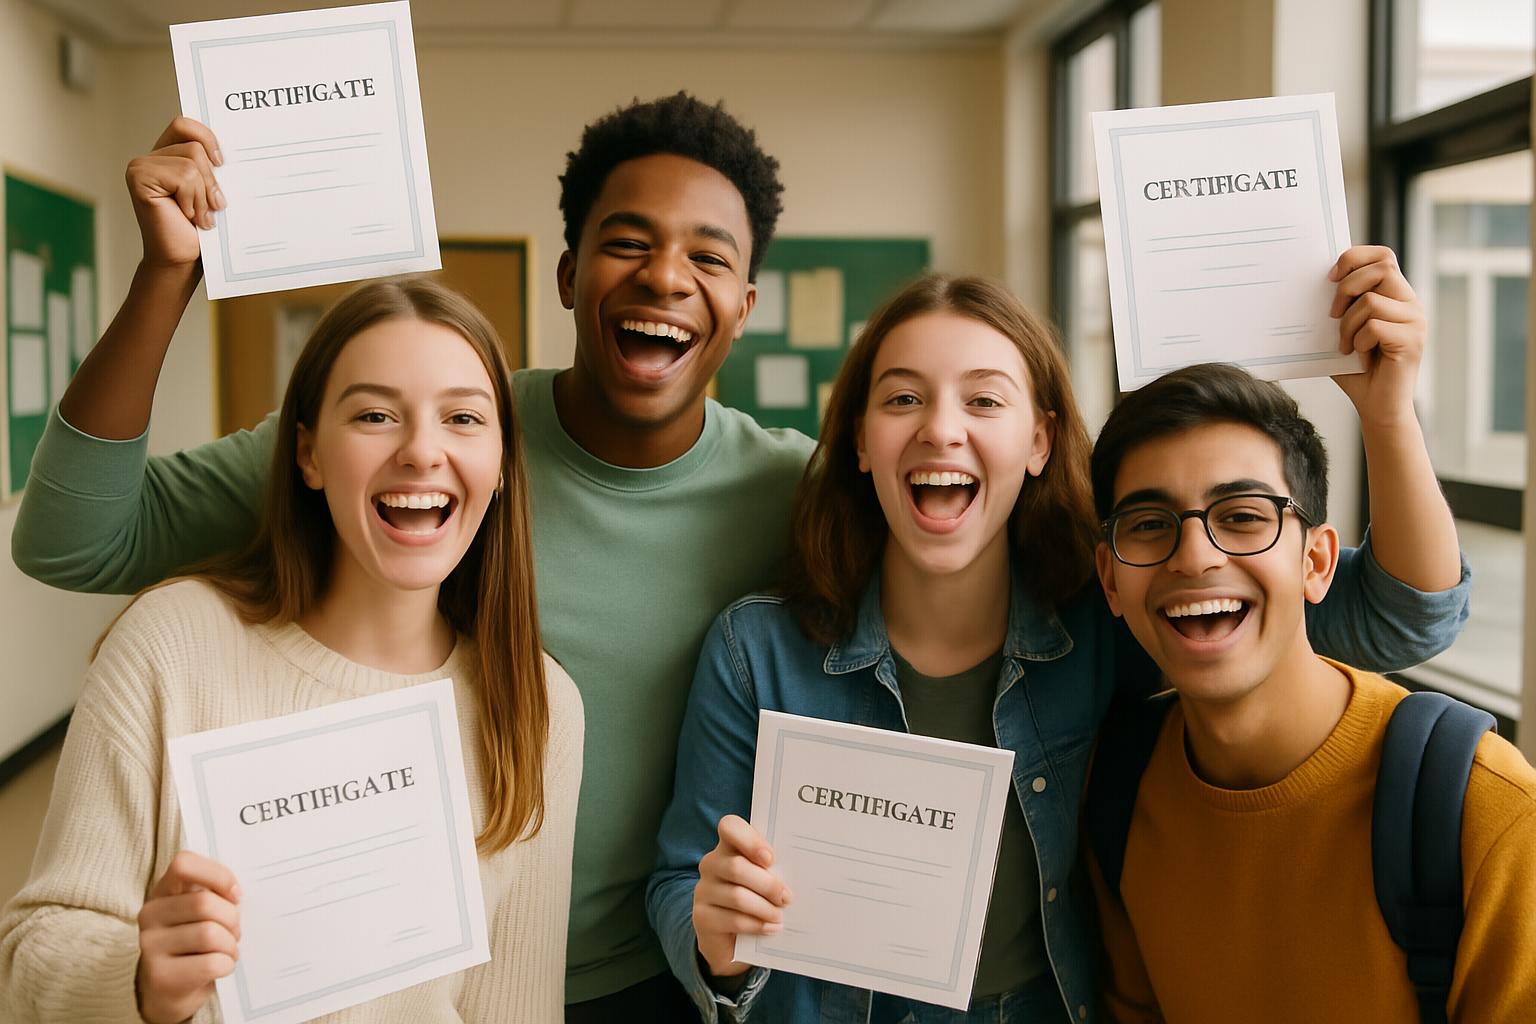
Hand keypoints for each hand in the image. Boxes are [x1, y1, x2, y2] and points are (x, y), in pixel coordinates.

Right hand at [126, 117, 224, 269]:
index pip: (186, 125)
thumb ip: (211, 167)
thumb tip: (231, 150)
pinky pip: (184, 176)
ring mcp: (141, 166)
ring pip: (192, 161)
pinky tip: (186, 216)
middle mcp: (151, 157)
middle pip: (195, 145)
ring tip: (198, 215)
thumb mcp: (212, 192)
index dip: (207, 138)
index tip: (222, 163)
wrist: (183, 260)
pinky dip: (193, 199)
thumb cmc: (199, 231)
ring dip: (203, 194)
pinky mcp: (139, 177)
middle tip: (213, 206)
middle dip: (212, 179)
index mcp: (168, 156)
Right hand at [136, 851, 240, 1023]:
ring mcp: (150, 946)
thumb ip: (215, 893)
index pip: (183, 864)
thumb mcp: (202, 911)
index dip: (217, 875)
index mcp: (163, 891)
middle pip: (205, 903)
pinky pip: (210, 963)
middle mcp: (150, 915)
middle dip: (232, 919)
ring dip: (230, 945)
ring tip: (226, 950)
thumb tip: (236, 894)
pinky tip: (220, 967)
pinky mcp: (160, 976)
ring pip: (210, 934)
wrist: (171, 989)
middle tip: (234, 931)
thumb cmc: (196, 941)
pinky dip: (226, 965)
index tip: (235, 895)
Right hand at [693, 815, 790, 980]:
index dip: (750, 840)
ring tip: (780, 917)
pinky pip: (733, 920)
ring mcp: (703, 890)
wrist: (733, 937)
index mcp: (729, 846)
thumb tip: (798, 876)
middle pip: (737, 867)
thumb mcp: (766, 879)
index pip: (730, 826)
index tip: (771, 859)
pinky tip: (770, 928)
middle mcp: (711, 864)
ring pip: (736, 896)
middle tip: (787, 898)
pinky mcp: (702, 917)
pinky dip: (756, 925)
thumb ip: (774, 871)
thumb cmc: (757, 899)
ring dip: (764, 908)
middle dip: (767, 885)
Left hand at [1327, 245, 1425, 428]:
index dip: (1355, 258)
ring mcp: (1415, 321)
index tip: (1330, 277)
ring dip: (1347, 324)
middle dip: (1346, 288)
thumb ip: (1339, 305)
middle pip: (1380, 269)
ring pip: (1371, 300)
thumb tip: (1318, 280)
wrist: (1376, 406)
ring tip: (1346, 345)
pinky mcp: (1412, 340)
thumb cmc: (1357, 369)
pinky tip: (1358, 355)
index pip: (1383, 256)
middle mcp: (1411, 303)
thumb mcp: (1344, 330)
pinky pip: (1374, 327)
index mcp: (1396, 295)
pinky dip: (1357, 340)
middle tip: (1332, 315)